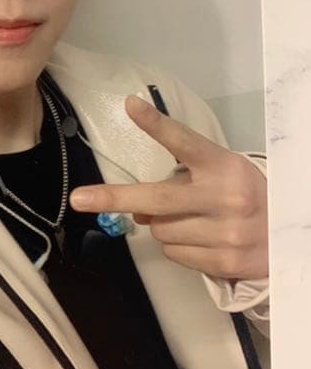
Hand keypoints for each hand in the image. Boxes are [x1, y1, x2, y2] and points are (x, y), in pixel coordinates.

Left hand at [70, 95, 267, 280]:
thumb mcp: (218, 176)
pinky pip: (174, 254)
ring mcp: (226, 232)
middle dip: (114, 197)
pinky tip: (202, 239)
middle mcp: (225, 196)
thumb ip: (179, 182)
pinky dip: (177, 247)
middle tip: (79, 199)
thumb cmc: (243, 195)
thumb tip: (135, 210)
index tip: (131, 106)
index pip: (185, 141)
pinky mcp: (224, 262)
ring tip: (193, 220)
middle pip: (157, 198)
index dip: (157, 125)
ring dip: (163, 227)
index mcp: (222, 166)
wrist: (289, 234)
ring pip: (160, 232)